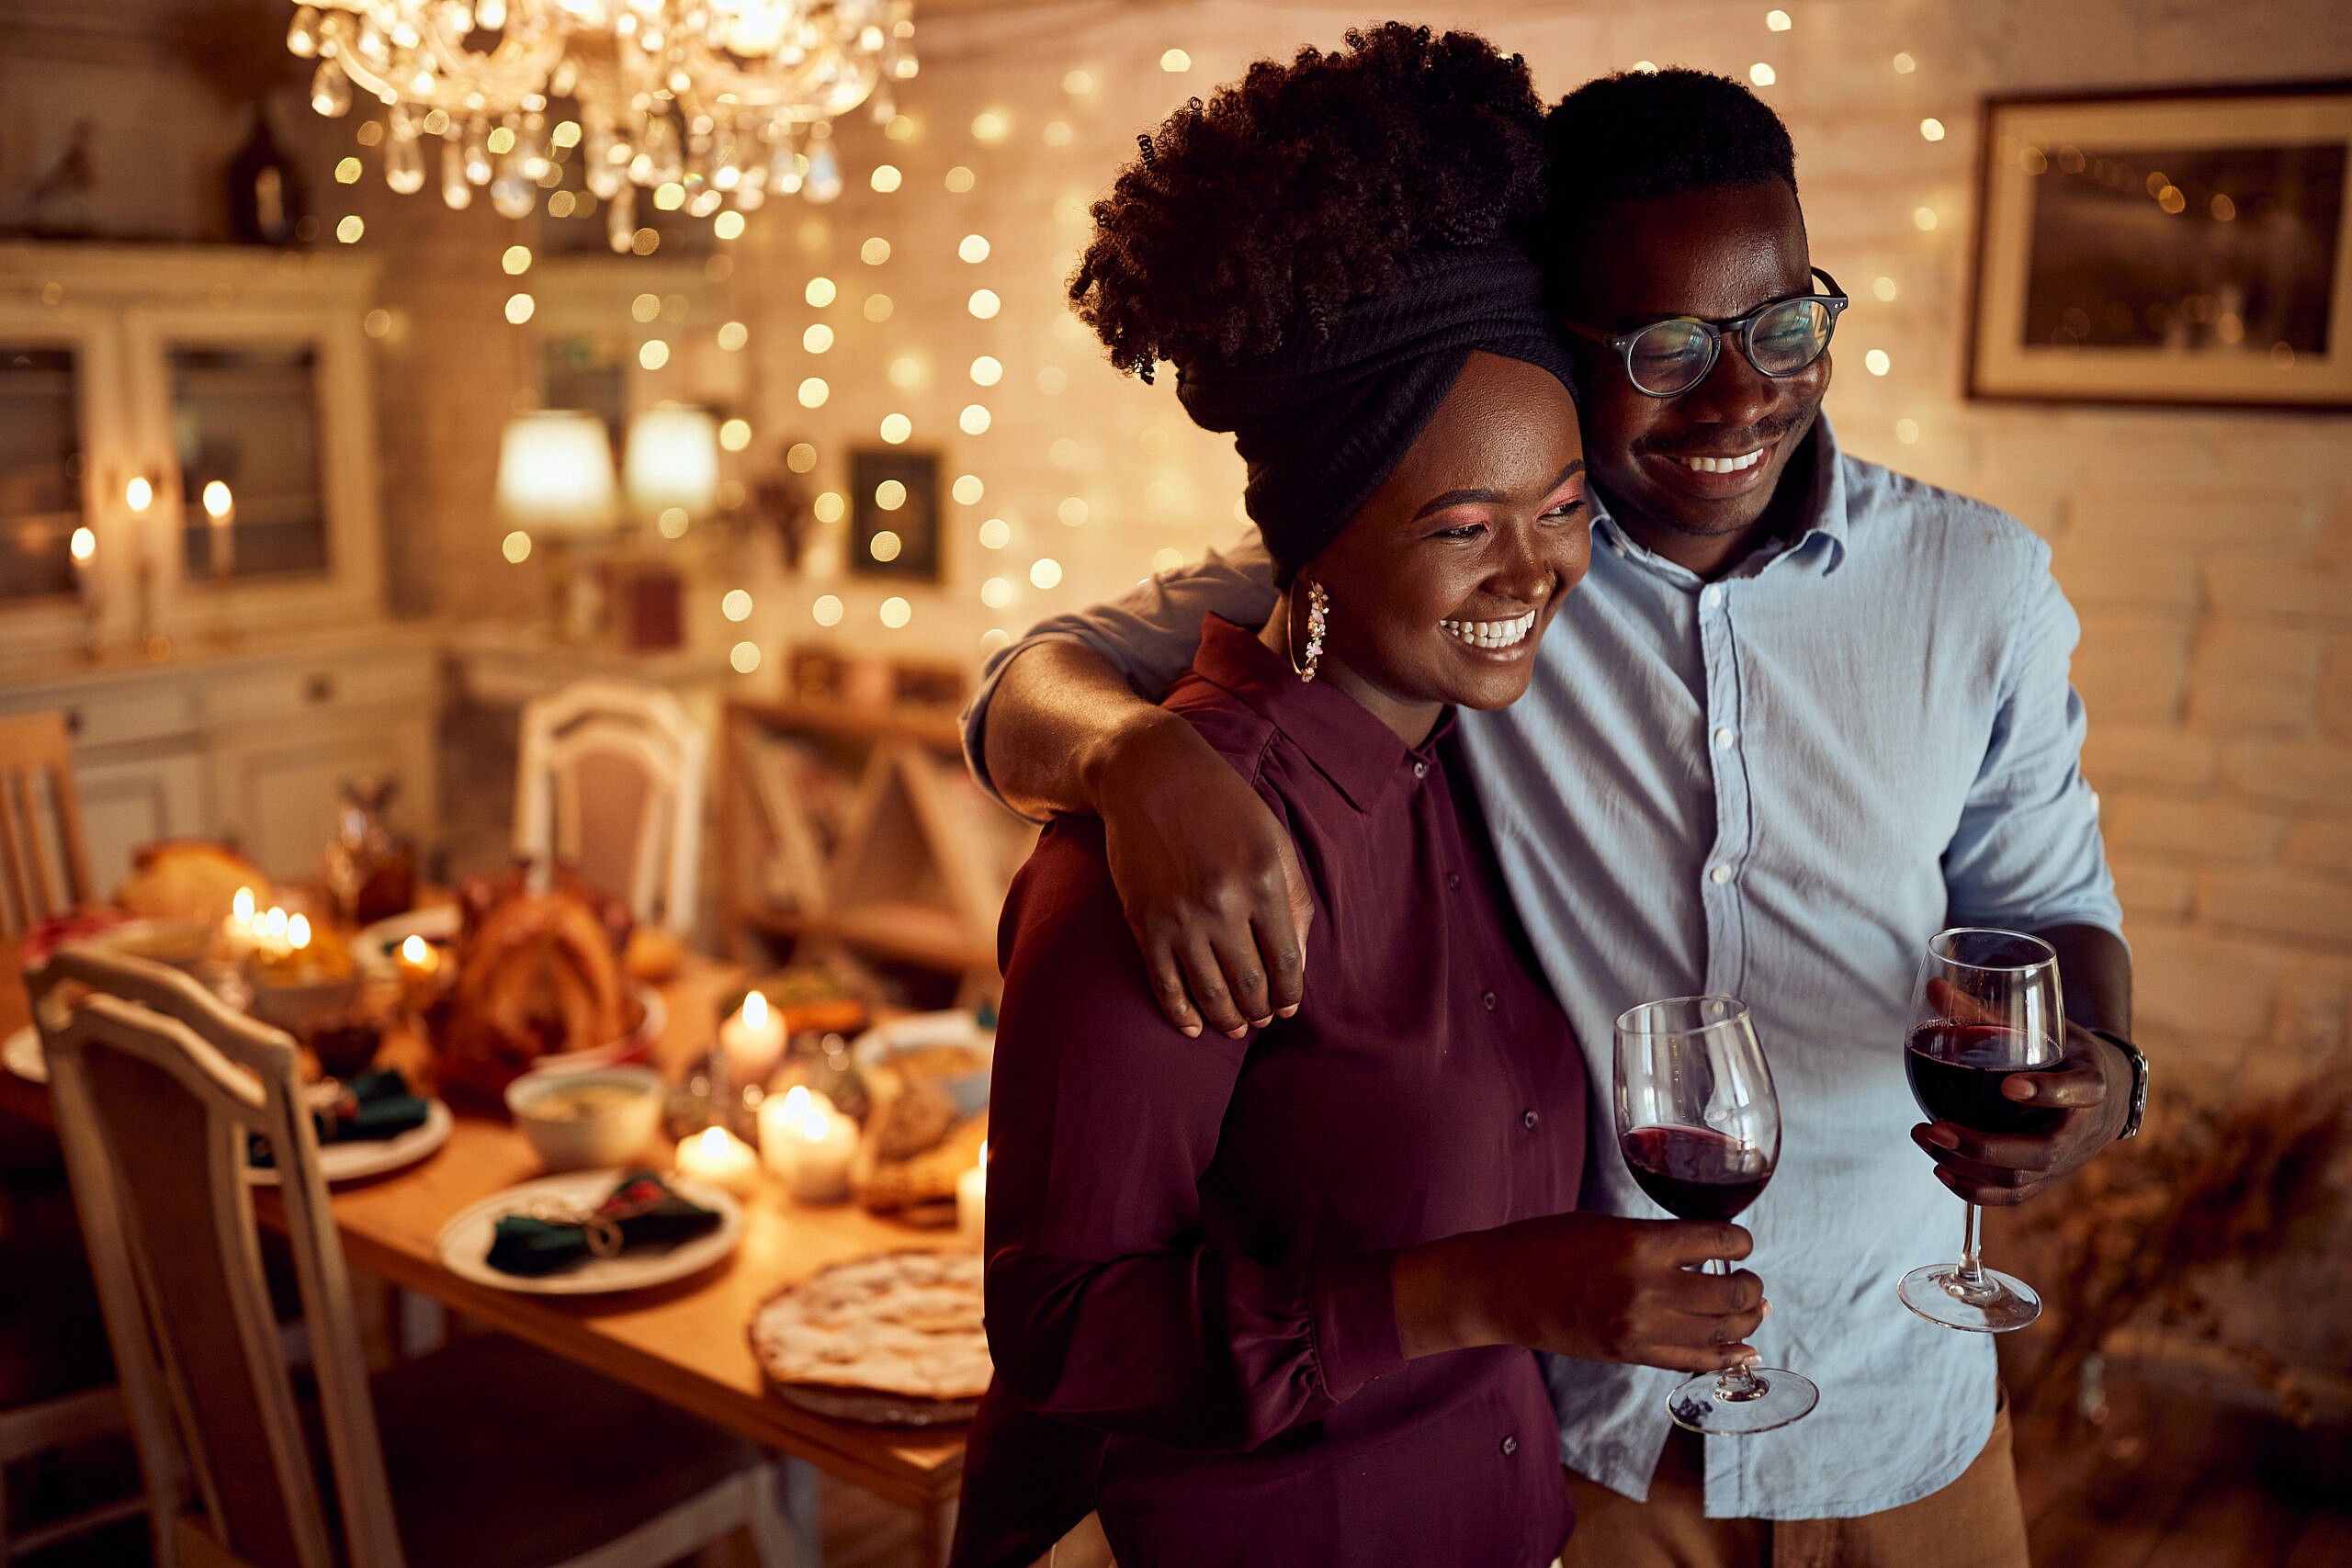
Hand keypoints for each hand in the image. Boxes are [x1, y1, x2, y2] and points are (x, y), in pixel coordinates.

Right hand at [1092, 711, 1312, 1038]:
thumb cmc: (1221, 804)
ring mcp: (1181, 916)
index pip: (1286, 962)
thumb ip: (1293, 900)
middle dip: (1260, 1012)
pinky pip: (1165, 984)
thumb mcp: (1273, 839)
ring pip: (1210, 993)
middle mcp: (1224, 903)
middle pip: (1250, 985)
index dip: (1290, 994)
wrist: (1149, 774)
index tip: (1287, 1007)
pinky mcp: (1145, 921)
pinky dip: (1181, 1014)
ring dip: (1227, 1020)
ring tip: (1235, 1027)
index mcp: (1263, 881)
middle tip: (1261, 1019)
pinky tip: (1193, 1027)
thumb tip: (1297, 963)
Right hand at [1396, 1211, 1766, 1373]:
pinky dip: (1725, 1357)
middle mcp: (1647, 1288)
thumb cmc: (1545, 1245)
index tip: (1741, 1243)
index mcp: (1640, 1243)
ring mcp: (1640, 1327)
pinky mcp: (1631, 1353)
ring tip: (1752, 1310)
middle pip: (1730, 1293)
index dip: (1741, 1241)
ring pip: (1720, 1331)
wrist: (1500, 1287)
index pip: (1719, 1240)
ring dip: (1745, 1320)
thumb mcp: (1606, 1225)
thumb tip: (1705, 1251)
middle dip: (1751, 1285)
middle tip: (1750, 1278)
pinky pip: (1693, 1361)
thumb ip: (1656, 1239)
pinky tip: (1744, 1351)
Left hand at [1911, 1018, 2127, 1205]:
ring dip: (1967, 1166)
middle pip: (2043, 1151)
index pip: (2080, 1091)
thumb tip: (1933, 988)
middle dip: (1985, 1146)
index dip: (2047, 1092)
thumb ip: (1989, 1013)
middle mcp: (2083, 1129)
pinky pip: (2014, 1197)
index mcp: (2092, 1082)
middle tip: (1935, 1127)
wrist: (2107, 1091)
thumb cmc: (2066, 1053)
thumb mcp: (2043, 1027)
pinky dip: (1975, 1191)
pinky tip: (1940, 1169)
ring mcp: (2066, 1160)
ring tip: (1925, 1136)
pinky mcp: (2048, 1178)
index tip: (2008, 1085)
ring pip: (2021, 1180)